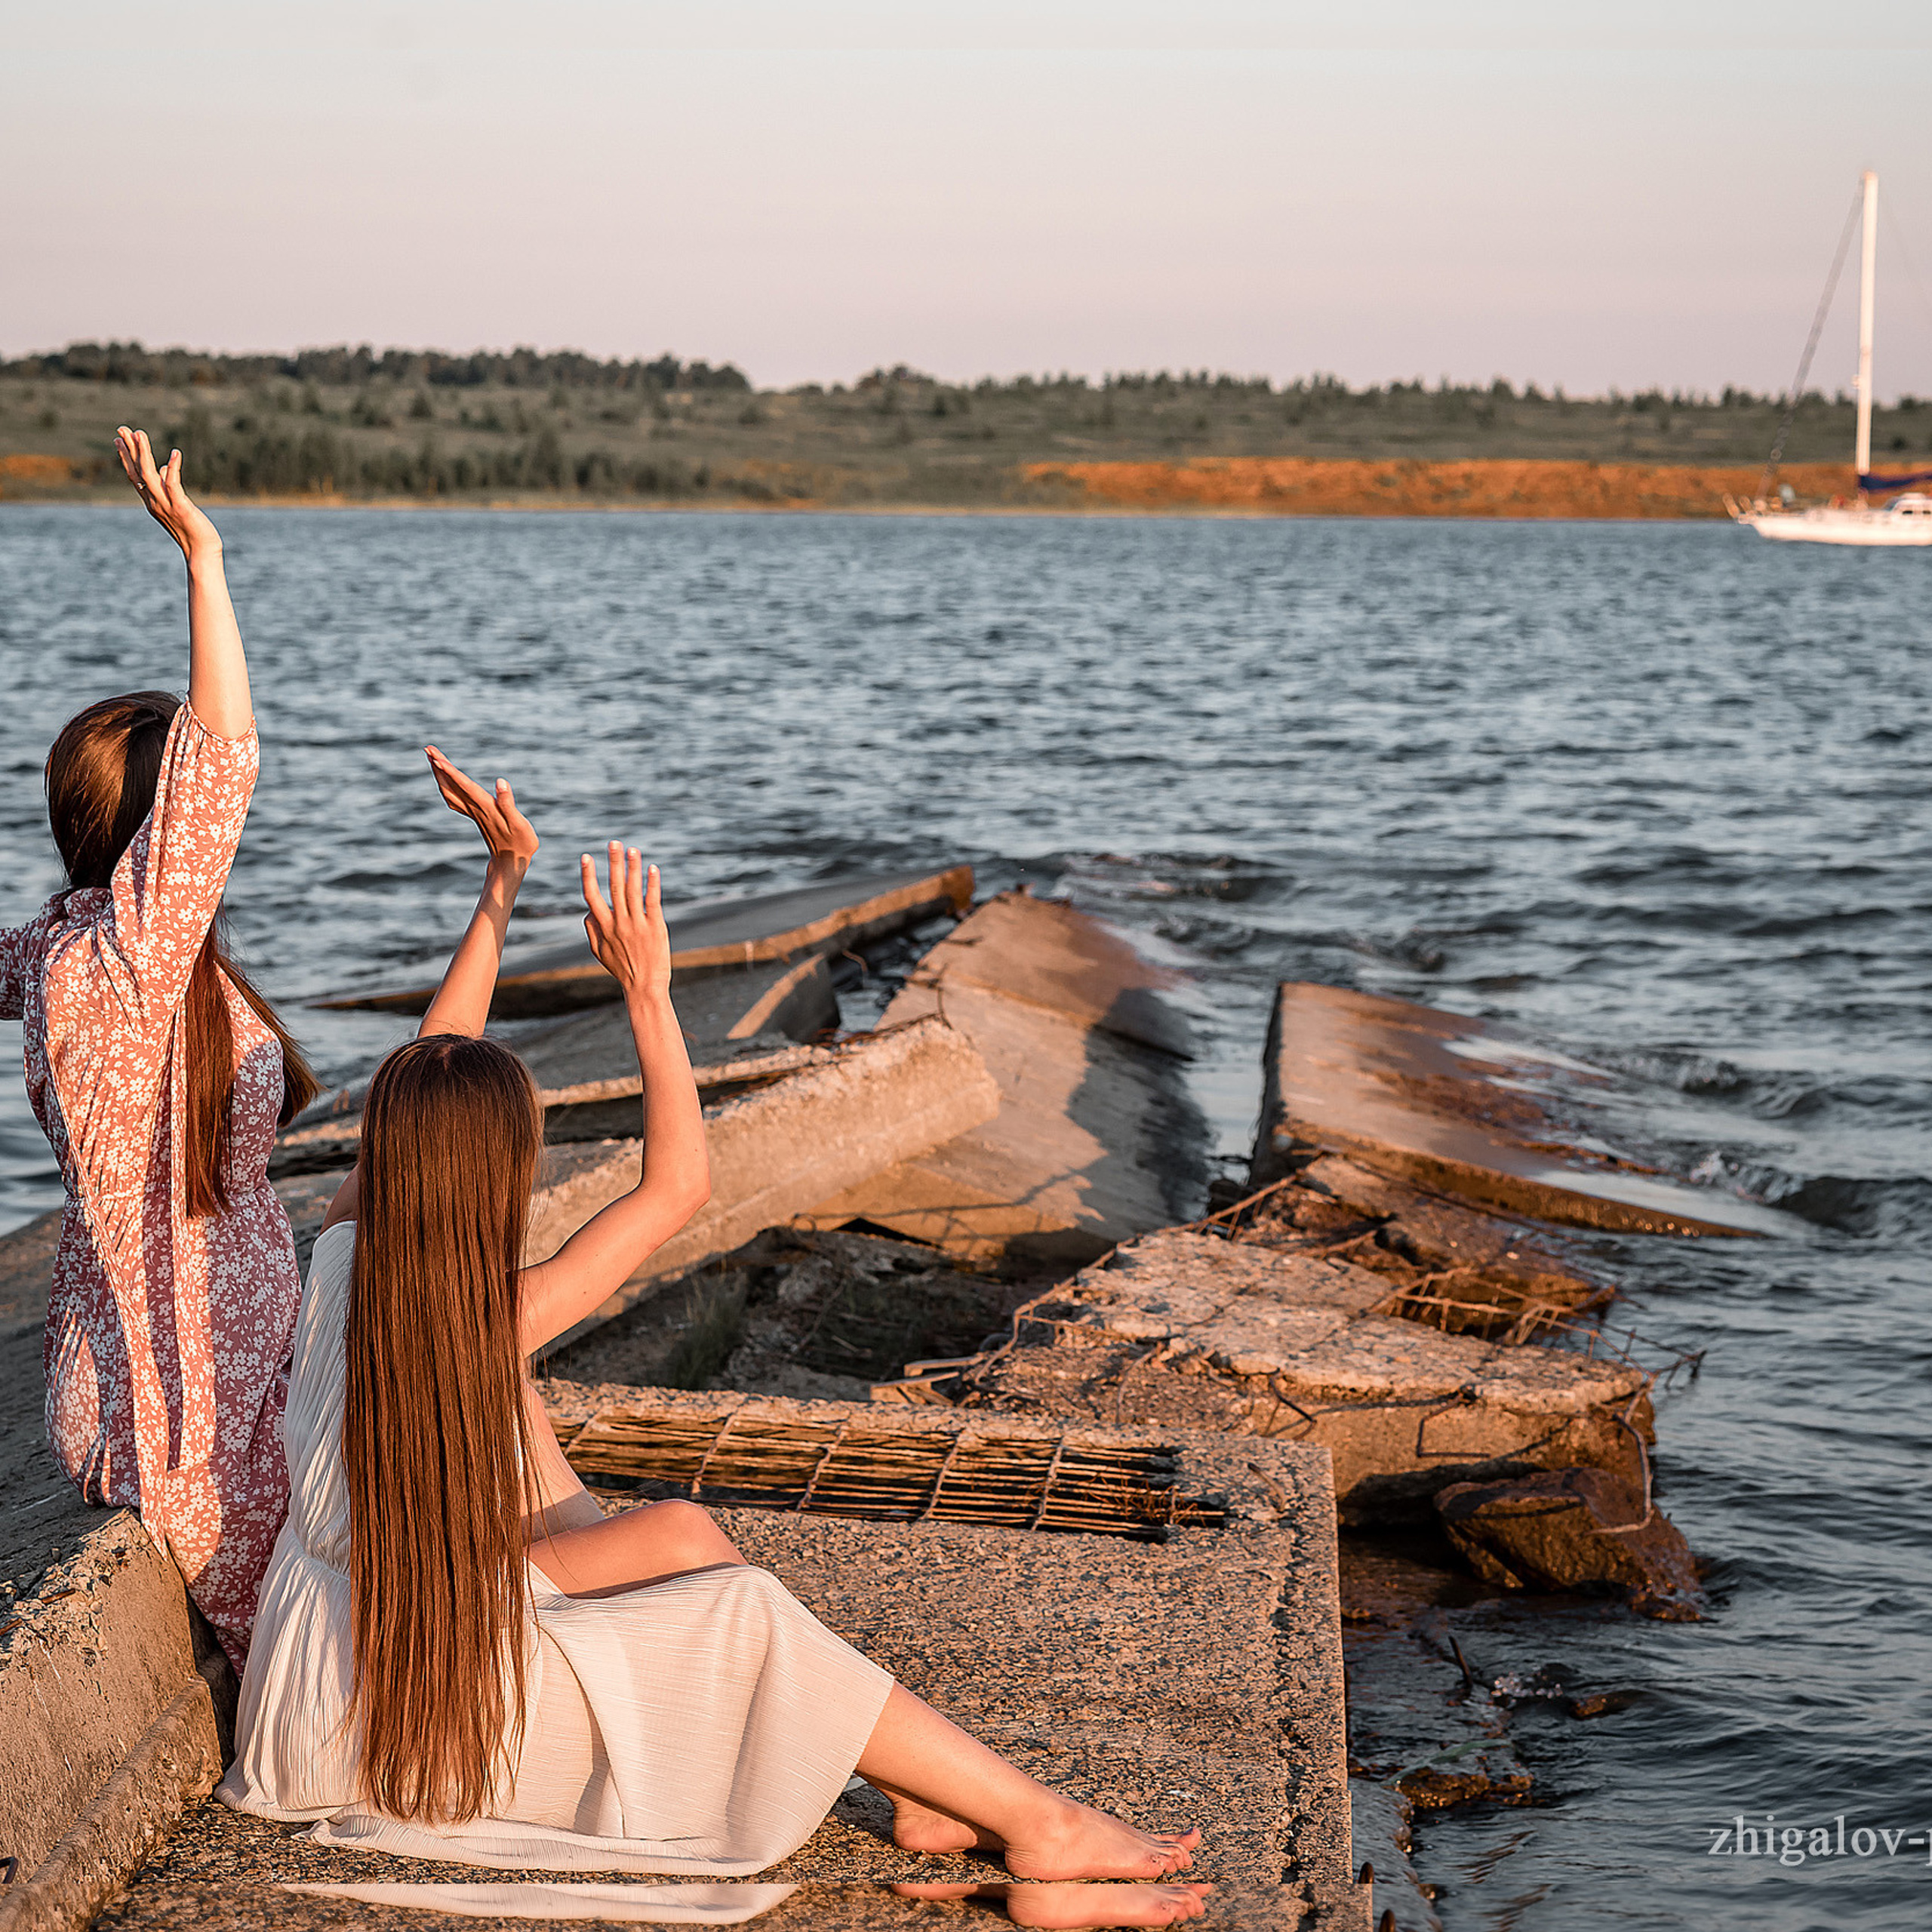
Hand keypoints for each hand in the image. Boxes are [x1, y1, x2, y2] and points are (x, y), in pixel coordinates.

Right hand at [115, 427, 222, 562]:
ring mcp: (165, 505)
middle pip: (137, 471)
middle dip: (129, 449)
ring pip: (149, 474)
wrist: (201, 552)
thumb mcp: (177, 504)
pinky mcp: (181, 507)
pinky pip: (174, 484)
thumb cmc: (192, 529)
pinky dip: (174, 468)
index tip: (119, 439)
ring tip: (140, 433)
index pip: (134, 475)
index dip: (126, 456)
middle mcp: (154, 502)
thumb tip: (166, 468)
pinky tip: (175, 453)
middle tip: (122, 428)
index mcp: (151, 501)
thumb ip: (169, 486)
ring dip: (143, 453)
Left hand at [424, 747, 538, 870]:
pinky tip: (445, 780)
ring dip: (440, 774)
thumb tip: (500, 782)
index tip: (436, 758)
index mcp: (485, 808)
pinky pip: (454, 798)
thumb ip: (508, 803)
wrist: (510, 863)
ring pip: (449, 791)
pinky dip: (446, 786)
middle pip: (451, 785)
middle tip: (428, 748)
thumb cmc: (519, 844)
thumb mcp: (519, 825)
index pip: (464, 786)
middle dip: (439, 766)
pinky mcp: (475, 815)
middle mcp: (475, 809)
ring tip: (433, 757)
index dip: (450, 772)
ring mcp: (473, 813)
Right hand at [581, 843, 670, 1000]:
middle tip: (614, 842)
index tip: (586, 857)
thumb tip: (588, 911)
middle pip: (614, 886)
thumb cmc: (621, 968)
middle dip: (613, 862)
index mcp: (603, 926)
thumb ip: (591, 930)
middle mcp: (619, 922)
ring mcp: (637, 923)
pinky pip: (653, 901)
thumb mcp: (598, 952)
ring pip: (632, 890)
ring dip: (632, 867)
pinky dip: (652, 884)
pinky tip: (652, 868)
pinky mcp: (655, 926)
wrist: (644, 986)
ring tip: (633, 849)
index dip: (588, 875)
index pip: (591, 895)